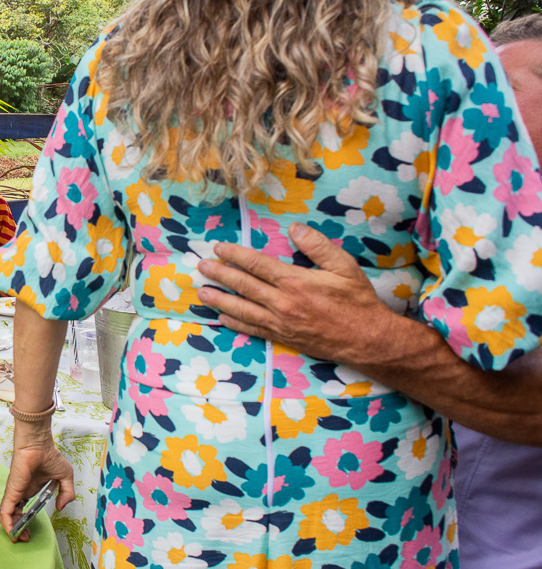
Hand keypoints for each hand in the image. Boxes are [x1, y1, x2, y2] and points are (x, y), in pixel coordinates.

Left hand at [0, 436, 74, 541]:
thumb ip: (67, 494)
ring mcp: (15, 493)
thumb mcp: (65, 477)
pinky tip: (11, 531)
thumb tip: (61, 507)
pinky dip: (7, 523)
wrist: (39, 444)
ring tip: (19, 537)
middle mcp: (21, 493)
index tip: (29, 532)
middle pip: (14, 516)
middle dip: (18, 529)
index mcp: (31, 490)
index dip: (25, 522)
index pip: (23, 510)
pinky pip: (6, 510)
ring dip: (12, 529)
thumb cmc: (49, 455)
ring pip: (7, 516)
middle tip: (24, 538)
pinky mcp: (12, 491)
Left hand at [196, 223, 398, 364]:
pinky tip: (223, 319)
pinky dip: (236, 324)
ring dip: (220, 300)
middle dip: (219, 274)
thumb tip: (294, 228)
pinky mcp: (283, 338)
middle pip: (243, 285)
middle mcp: (282, 303)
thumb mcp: (344, 266)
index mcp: (295, 281)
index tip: (219, 248)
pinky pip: (253, 330)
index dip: (234, 255)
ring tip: (201, 292)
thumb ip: (317, 246)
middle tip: (201, 266)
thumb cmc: (358, 301)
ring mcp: (280, 323)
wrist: (368, 340)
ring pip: (242, 309)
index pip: (256, 264)